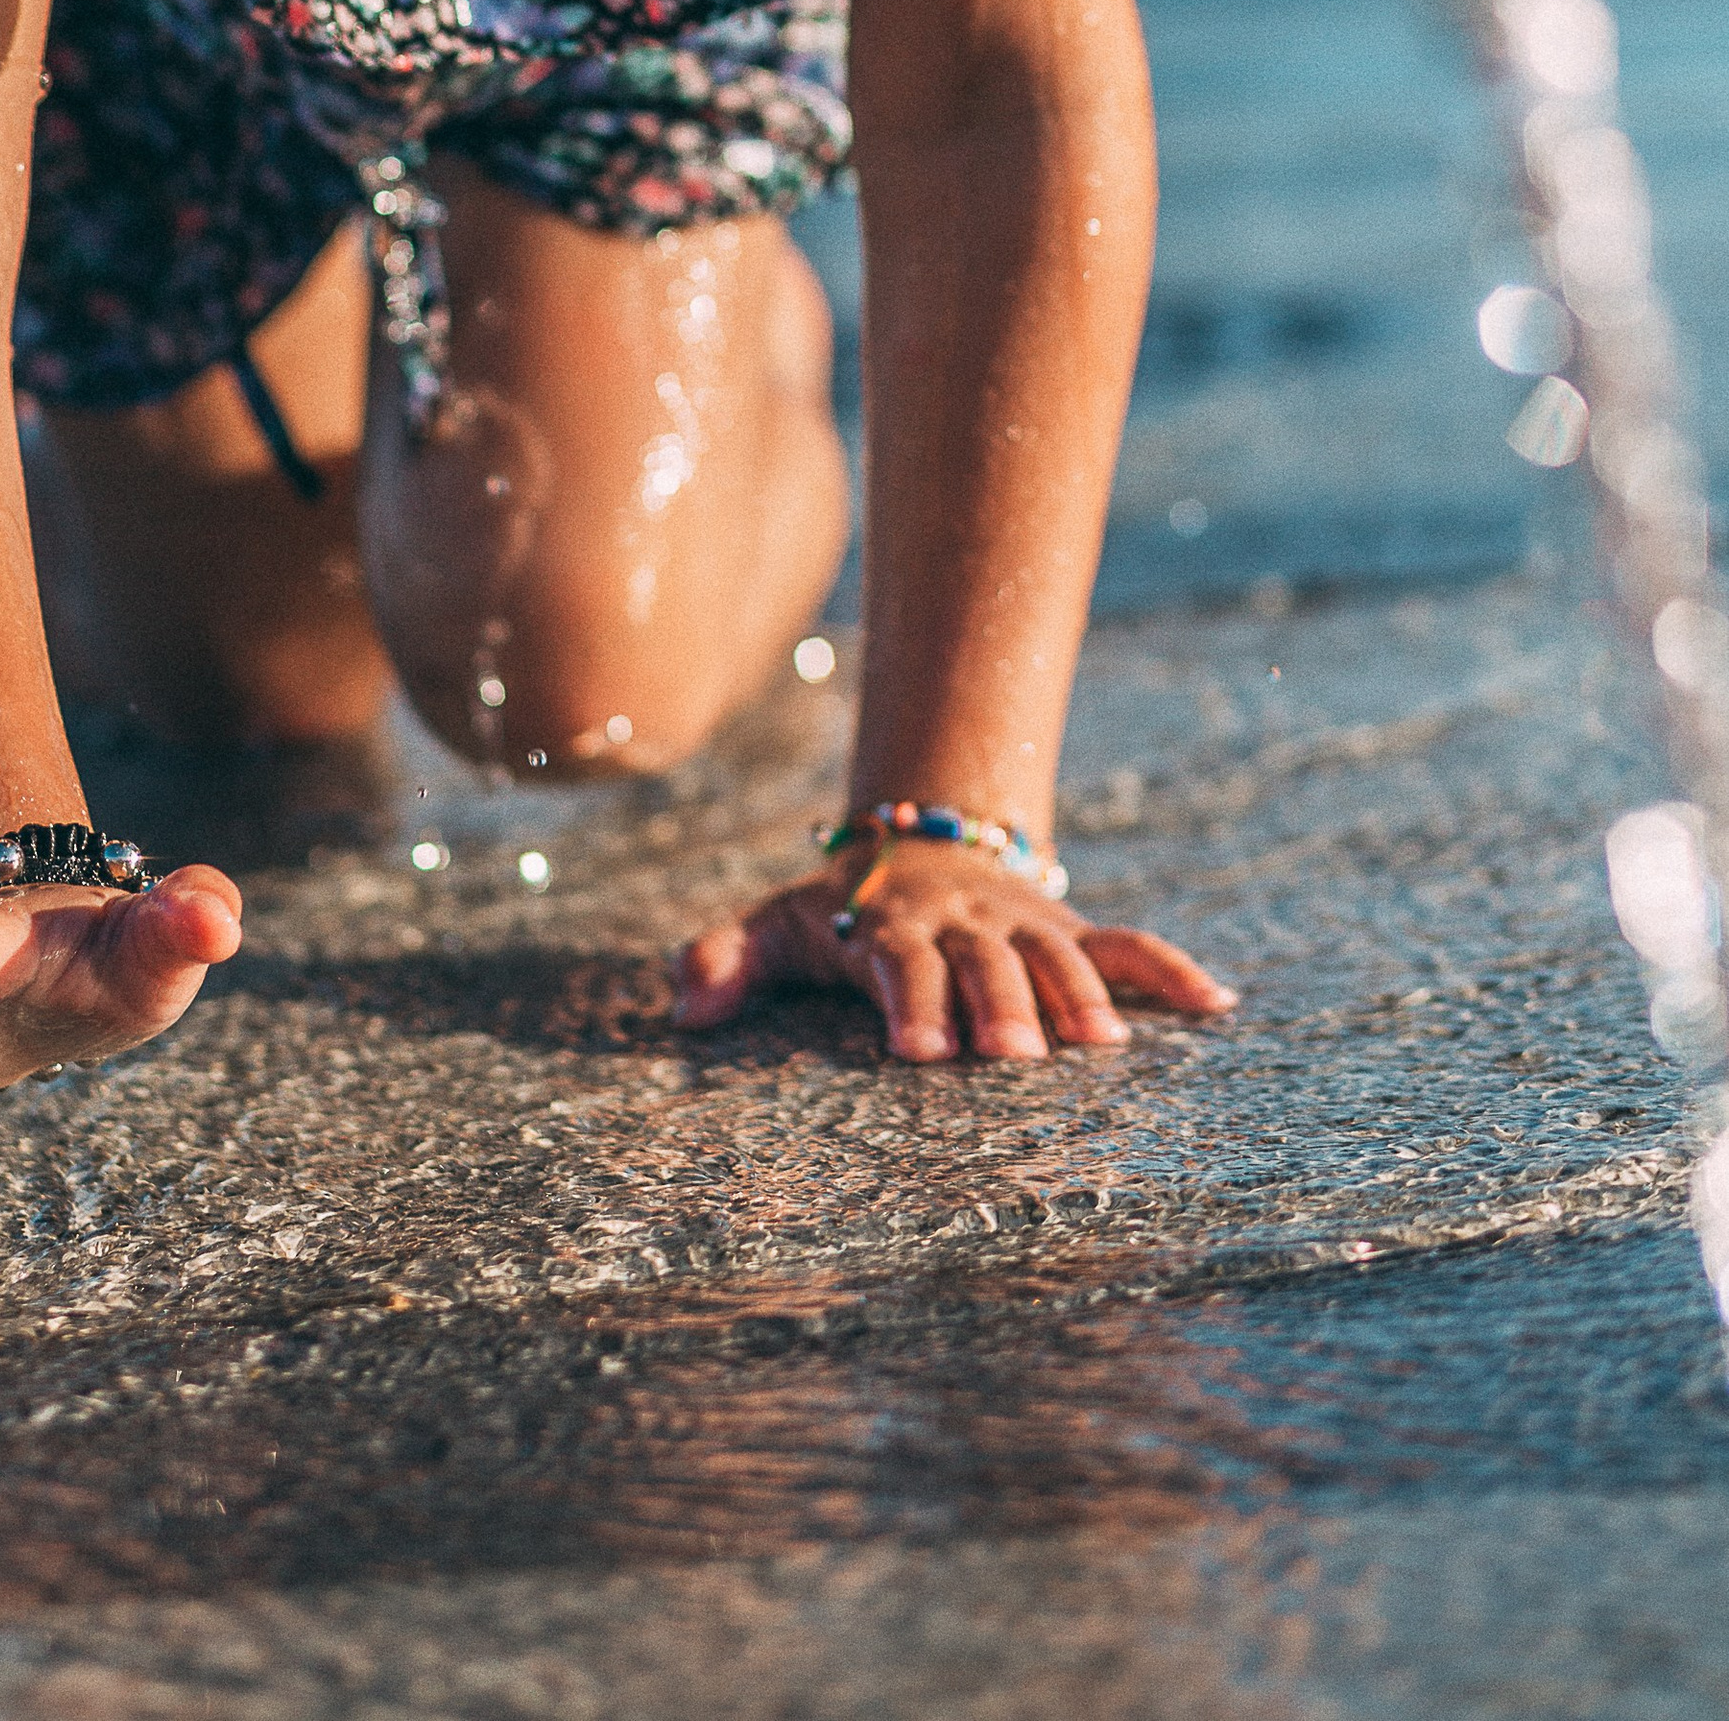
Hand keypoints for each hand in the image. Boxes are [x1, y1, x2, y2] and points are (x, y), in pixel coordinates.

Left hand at [670, 839, 1235, 1060]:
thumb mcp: (775, 924)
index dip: (909, 1000)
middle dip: (1000, 1006)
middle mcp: (964, 923)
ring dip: (1080, 997)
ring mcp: (1023, 926)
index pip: (900, 962)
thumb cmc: (840, 912)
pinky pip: (1127, 945)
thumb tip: (682, 1008)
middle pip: (985, 963)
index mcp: (891, 924)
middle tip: (1015, 1057)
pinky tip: (1219, 1004)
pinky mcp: (1068, 933)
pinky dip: (1170, 970)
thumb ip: (726, 960)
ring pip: (1058, 956)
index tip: (918, 1052)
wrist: (916, 844)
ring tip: (1105, 1047)